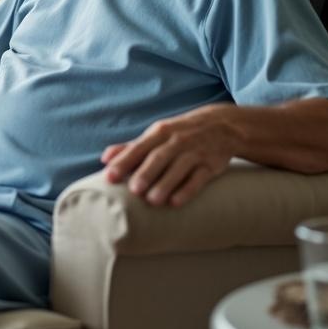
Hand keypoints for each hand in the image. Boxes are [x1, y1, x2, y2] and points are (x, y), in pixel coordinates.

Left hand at [100, 103, 240, 206]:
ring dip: (166, 184)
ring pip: (179, 168)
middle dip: (146, 173)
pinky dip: (188, 189)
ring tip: (152, 201)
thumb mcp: (157, 134)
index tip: (109, 177)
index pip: (138, 147)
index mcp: (159, 133)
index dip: (123, 162)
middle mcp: (176, 141)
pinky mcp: (211, 165)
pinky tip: (176, 203)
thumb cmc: (180, 133)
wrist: (222, 125)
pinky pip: (199, 178)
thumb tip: (105, 158)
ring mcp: (195, 152)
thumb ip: (131, 147)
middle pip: (159, 157)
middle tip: (133, 190)